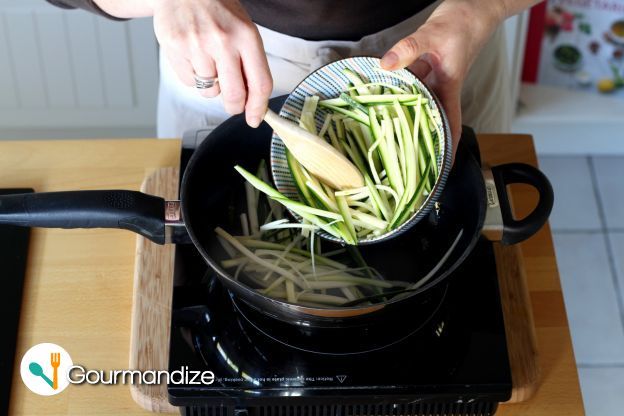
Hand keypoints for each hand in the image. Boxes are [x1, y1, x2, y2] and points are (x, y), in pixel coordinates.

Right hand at [152, 0, 272, 126]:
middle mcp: (223, 41)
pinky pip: (189, 82)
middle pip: (234, 95)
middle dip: (235, 107)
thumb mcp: (244, 31)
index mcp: (247, 36)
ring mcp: (196, 45)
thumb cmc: (219, 12)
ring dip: (211, 85)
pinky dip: (192, 76)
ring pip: (209, 91)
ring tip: (208, 60)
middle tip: (233, 104)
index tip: (255, 119)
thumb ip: (251, 65)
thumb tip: (253, 104)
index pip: (260, 83)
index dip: (258, 107)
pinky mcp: (174, 48)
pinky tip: (193, 55)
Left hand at [380, 0, 504, 156]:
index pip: (449, 125)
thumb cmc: (464, 22)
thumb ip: (409, 48)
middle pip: (429, 118)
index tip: (439, 169)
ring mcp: (433, 78)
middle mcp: (442, 87)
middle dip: (417, 137)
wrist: (475, 6)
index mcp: (450, 87)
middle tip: (397, 155)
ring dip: (402, 112)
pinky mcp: (426, 67)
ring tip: (381, 130)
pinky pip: (409, 83)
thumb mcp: (435, 34)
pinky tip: (379, 91)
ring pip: (416, 101)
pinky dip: (397, 88)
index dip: (446, 149)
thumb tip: (386, 64)